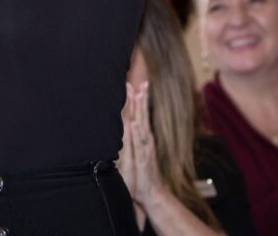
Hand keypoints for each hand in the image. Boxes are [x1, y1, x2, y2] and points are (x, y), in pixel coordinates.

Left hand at [119, 82, 162, 208]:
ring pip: (142, 125)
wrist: (152, 194)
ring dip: (140, 110)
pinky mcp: (143, 159)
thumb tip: (125, 128)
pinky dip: (136, 133)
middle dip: (140, 99)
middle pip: (142, 116)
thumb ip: (130, 141)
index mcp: (142, 138)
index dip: (136, 101)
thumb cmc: (142, 174)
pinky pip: (139, 144)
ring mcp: (145, 149)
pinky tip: (134, 122)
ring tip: (138, 95)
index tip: (133, 85)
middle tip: (139, 82)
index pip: (139, 116)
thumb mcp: (134, 154)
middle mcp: (145, 141)